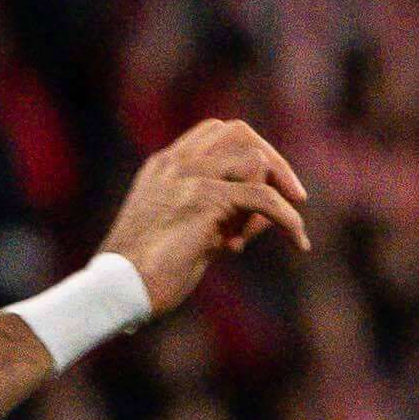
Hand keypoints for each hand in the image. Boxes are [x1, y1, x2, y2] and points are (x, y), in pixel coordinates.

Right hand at [100, 118, 311, 314]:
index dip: (252, 154)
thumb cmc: (152, 271)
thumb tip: (271, 215)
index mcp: (166, 166)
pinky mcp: (204, 200)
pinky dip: (288, 218)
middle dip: (274, 161)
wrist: (119, 288)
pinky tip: (299, 241)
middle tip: (296, 197)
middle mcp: (176, 163)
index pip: (217, 133)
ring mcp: (189, 177)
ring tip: (254, 237)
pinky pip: (263, 197)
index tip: (271, 188)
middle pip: (239, 131)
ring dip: (272, 195)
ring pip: (254, 158)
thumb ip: (226, 216)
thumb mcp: (193, 234)